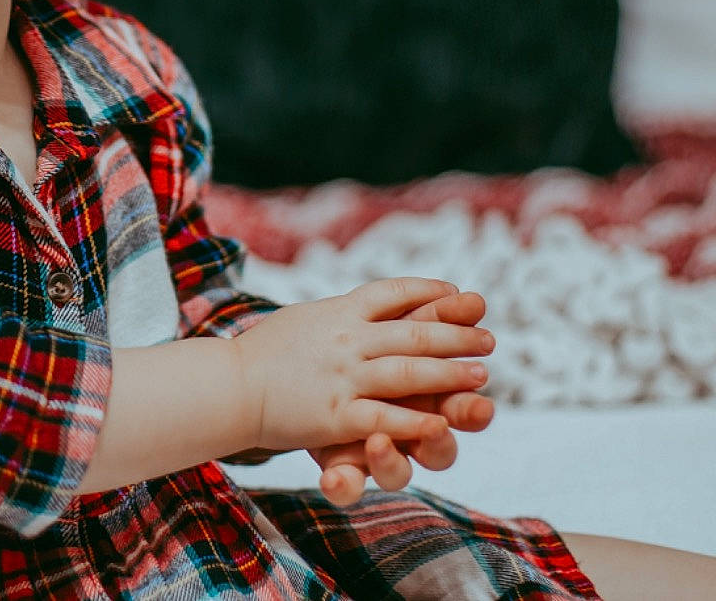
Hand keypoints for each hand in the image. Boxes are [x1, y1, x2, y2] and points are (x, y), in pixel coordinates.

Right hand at [227, 277, 490, 455]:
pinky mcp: (335, 416)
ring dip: (450, 374)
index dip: (429, 293)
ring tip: (481, 376)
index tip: (457, 292)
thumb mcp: (305, 317)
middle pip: (413, 333)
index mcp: (339, 311)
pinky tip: (441, 424)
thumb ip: (339, 313)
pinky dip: (414, 421)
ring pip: (408, 373)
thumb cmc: (261, 353)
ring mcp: (343, 377)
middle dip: (457, 336)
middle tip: (490, 339)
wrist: (226, 385)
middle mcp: (347, 339)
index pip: (393, 293)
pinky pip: (383, 417)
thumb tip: (366, 305)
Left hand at [309, 289, 496, 504]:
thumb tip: (474, 298)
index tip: (482, 406)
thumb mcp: (399, 325)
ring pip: (396, 473)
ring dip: (390, 461)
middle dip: (440, 440)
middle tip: (440, 429)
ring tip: (377, 444)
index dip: (474, 414)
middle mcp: (410, 434)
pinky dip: (343, 485)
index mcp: (432, 401)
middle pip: (439, 449)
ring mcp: (375, 452)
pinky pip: (346, 485)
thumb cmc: (368, 344)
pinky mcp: (339, 464)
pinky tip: (332, 479)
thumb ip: (435, 315)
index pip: (462, 414)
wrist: (295, 372)